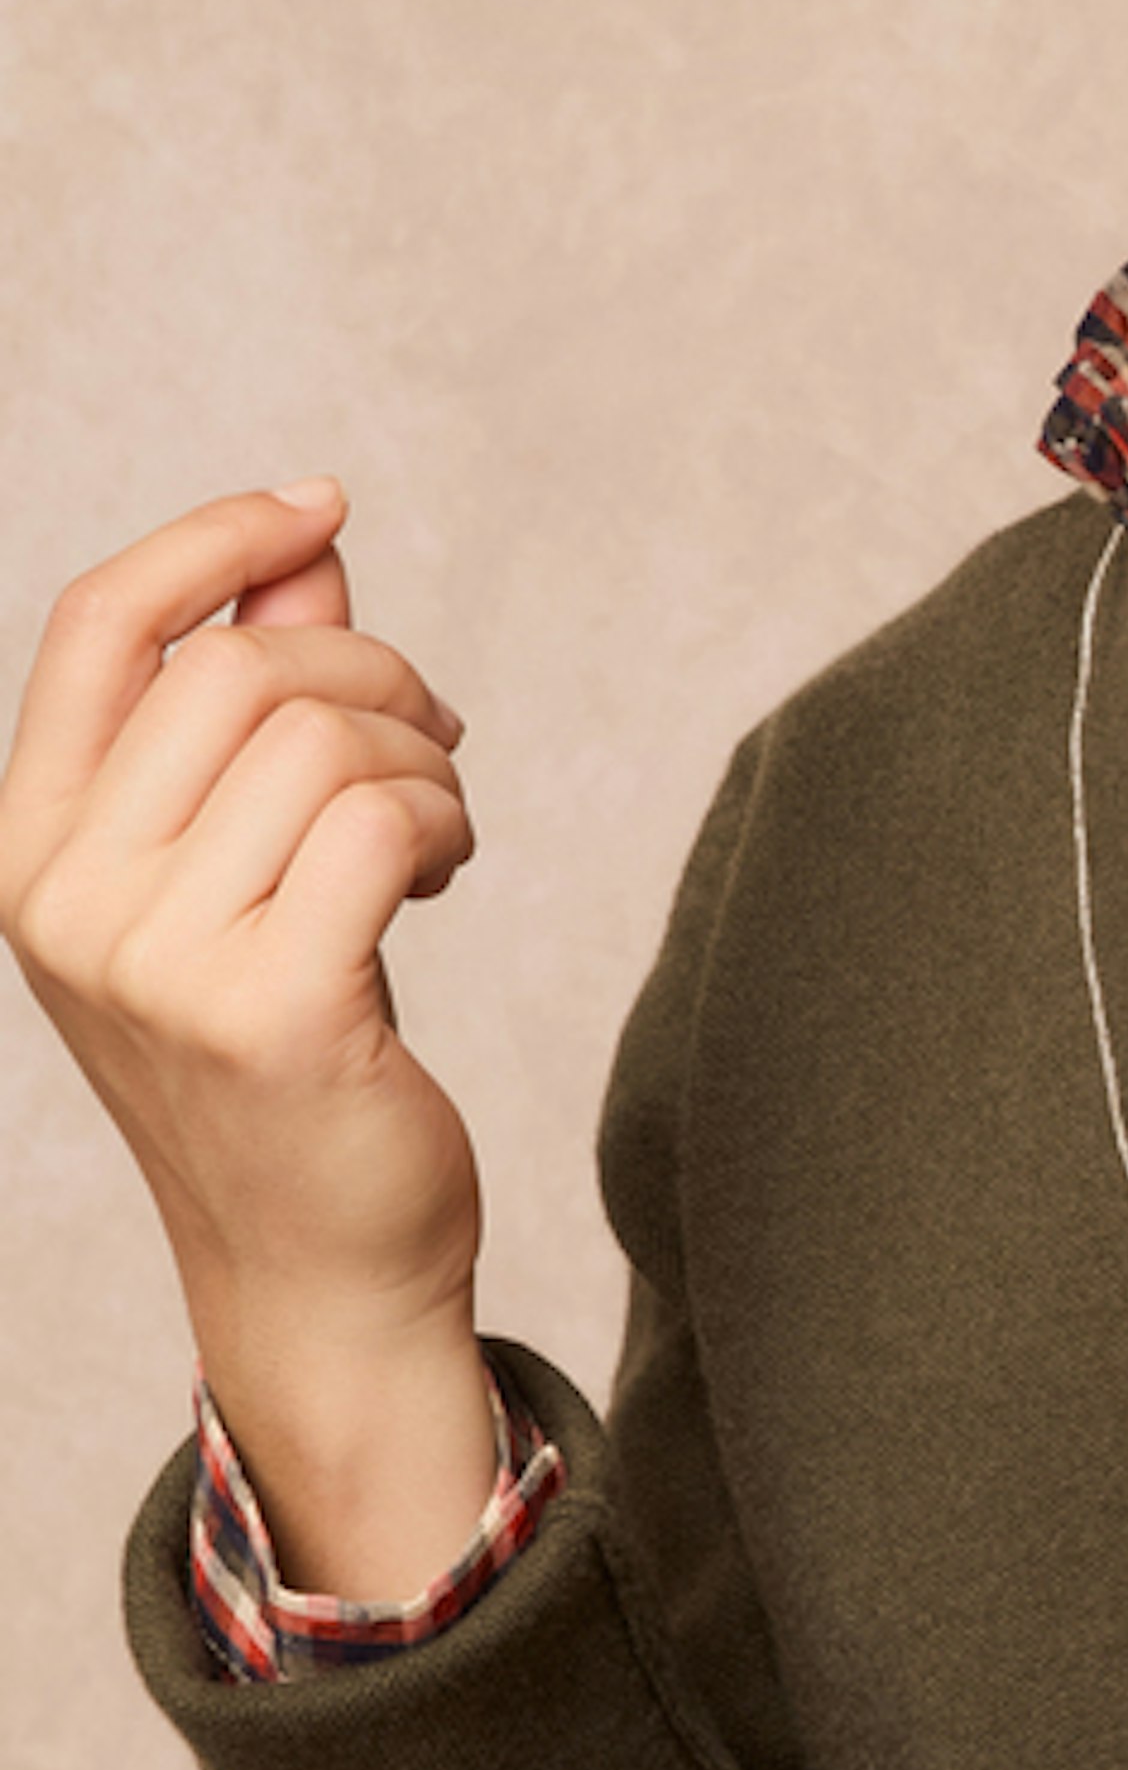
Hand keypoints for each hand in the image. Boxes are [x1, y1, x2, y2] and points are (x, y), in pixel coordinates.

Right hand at [3, 481, 493, 1561]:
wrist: (313, 1264)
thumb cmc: (282, 1048)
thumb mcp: (238, 862)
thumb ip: (256, 703)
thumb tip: (304, 541)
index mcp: (26, 849)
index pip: (99, 624)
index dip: (215, 541)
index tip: (322, 505)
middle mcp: (65, 901)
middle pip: (240, 672)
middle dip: (370, 672)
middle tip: (433, 736)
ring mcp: (156, 962)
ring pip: (323, 741)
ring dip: (420, 759)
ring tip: (435, 826)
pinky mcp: (271, 1010)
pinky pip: (381, 820)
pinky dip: (440, 818)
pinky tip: (444, 869)